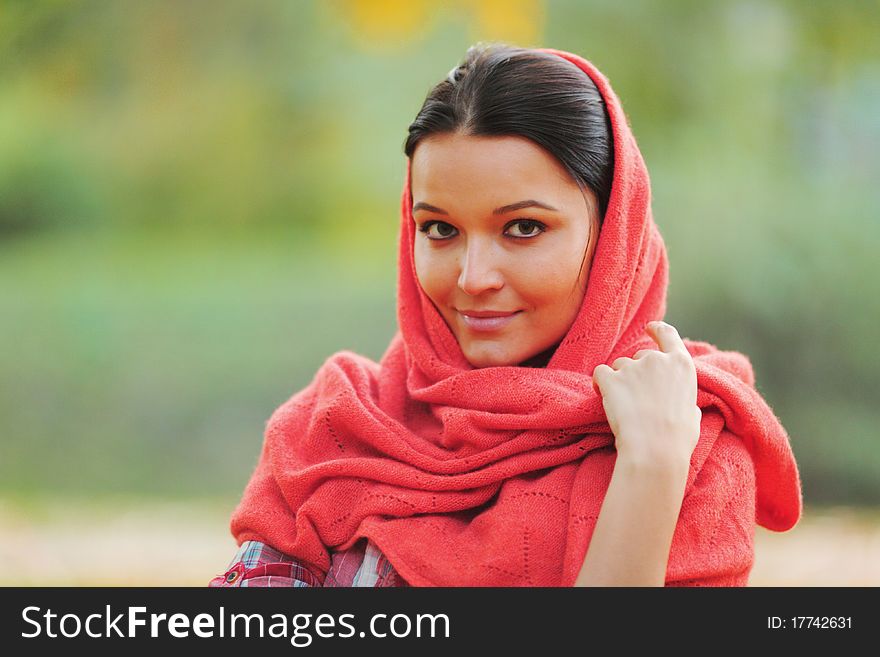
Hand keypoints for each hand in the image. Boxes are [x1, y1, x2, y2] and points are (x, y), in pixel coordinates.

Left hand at [592, 321, 700, 466]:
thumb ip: (686, 400)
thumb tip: (686, 405)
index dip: (657, 329)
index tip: (649, 327)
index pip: (668, 335)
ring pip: (618, 365)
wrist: (655, 449)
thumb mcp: (693, 415)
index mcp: (681, 365)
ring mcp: (633, 367)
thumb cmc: (677, 438)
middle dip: (635, 372)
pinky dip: (598, 383)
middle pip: (639, 356)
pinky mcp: (611, 378)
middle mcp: (657, 360)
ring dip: (618, 380)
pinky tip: (601, 395)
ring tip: (623, 405)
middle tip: (637, 399)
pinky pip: (599, 373)